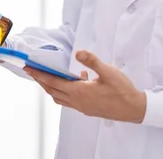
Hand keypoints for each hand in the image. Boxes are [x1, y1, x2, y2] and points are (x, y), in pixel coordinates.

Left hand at [24, 50, 146, 122]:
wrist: (133, 109)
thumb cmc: (122, 91)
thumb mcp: (108, 71)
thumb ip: (92, 61)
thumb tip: (78, 52)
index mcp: (79, 92)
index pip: (53, 82)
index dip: (40, 75)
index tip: (29, 68)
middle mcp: (77, 101)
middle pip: (53, 90)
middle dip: (41, 80)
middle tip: (32, 71)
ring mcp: (82, 107)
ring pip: (60, 97)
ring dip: (52, 87)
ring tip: (48, 77)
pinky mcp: (88, 109)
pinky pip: (70, 100)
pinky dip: (65, 91)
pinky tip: (78, 80)